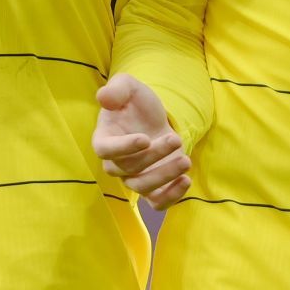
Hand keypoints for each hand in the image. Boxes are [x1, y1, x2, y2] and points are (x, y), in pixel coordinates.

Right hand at [93, 74, 190, 208]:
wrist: (153, 119)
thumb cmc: (136, 103)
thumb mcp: (128, 86)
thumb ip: (116, 88)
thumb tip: (103, 97)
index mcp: (104, 139)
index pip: (105, 150)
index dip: (123, 147)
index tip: (145, 138)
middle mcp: (115, 163)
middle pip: (128, 169)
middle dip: (154, 156)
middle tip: (175, 139)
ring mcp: (133, 177)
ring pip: (142, 187)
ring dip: (165, 176)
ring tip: (185, 160)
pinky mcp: (153, 187)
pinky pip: (157, 202)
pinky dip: (171, 197)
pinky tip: (186, 180)